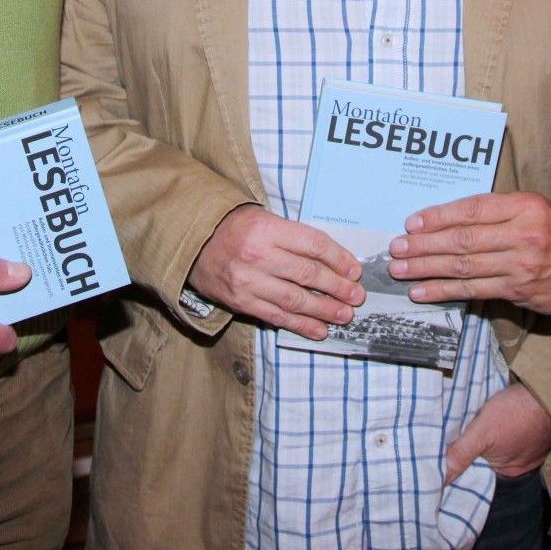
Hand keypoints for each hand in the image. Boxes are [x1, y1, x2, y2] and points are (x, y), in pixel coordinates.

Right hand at [188, 204, 363, 338]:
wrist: (193, 244)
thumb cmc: (236, 229)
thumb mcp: (264, 219)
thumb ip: (293, 238)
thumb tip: (333, 262)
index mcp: (267, 228)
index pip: (313, 245)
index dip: (338, 259)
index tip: (354, 271)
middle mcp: (258, 255)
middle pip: (307, 274)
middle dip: (337, 287)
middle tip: (356, 296)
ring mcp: (248, 281)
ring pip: (295, 299)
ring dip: (324, 310)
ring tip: (344, 315)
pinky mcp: (241, 302)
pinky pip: (276, 316)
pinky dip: (301, 325)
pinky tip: (320, 330)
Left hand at [387, 192, 550, 315]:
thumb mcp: (540, 212)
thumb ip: (503, 214)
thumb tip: (456, 221)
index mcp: (524, 206)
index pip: (471, 209)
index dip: (438, 216)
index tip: (412, 222)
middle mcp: (522, 232)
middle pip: (462, 238)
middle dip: (423, 244)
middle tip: (396, 249)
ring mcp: (521, 263)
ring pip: (463, 265)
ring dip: (426, 269)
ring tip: (400, 271)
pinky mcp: (520, 290)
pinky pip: (474, 290)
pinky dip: (445, 291)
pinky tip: (424, 292)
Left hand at [445, 382, 550, 484]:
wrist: (548, 389)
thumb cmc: (516, 412)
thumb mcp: (482, 431)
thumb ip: (461, 453)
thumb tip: (441, 478)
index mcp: (507, 471)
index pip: (477, 469)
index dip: (462, 458)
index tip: (447, 448)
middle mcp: (520, 464)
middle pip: (487, 456)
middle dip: (474, 444)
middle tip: (457, 430)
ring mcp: (530, 448)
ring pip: (498, 443)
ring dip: (488, 433)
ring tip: (473, 419)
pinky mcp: (534, 430)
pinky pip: (511, 432)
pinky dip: (501, 425)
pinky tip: (493, 413)